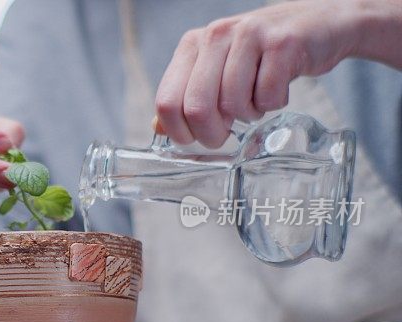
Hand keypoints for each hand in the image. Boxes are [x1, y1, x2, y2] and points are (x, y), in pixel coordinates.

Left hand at [154, 0, 389, 147]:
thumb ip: (188, 95)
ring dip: (248, 115)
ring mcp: (249, 35)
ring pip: (234, 104)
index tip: (195, 138)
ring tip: (256, 101)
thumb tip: (158, 127)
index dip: (180, 131)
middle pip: (197, 107)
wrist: (322, 24)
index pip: (167, 101)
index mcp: (192, 44)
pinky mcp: (284, 43)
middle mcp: (216, 35)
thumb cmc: (262, 55)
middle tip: (226, 134)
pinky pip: (268, 97)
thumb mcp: (218, 69)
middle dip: (212, 134)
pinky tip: (277, 90)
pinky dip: (273, 105)